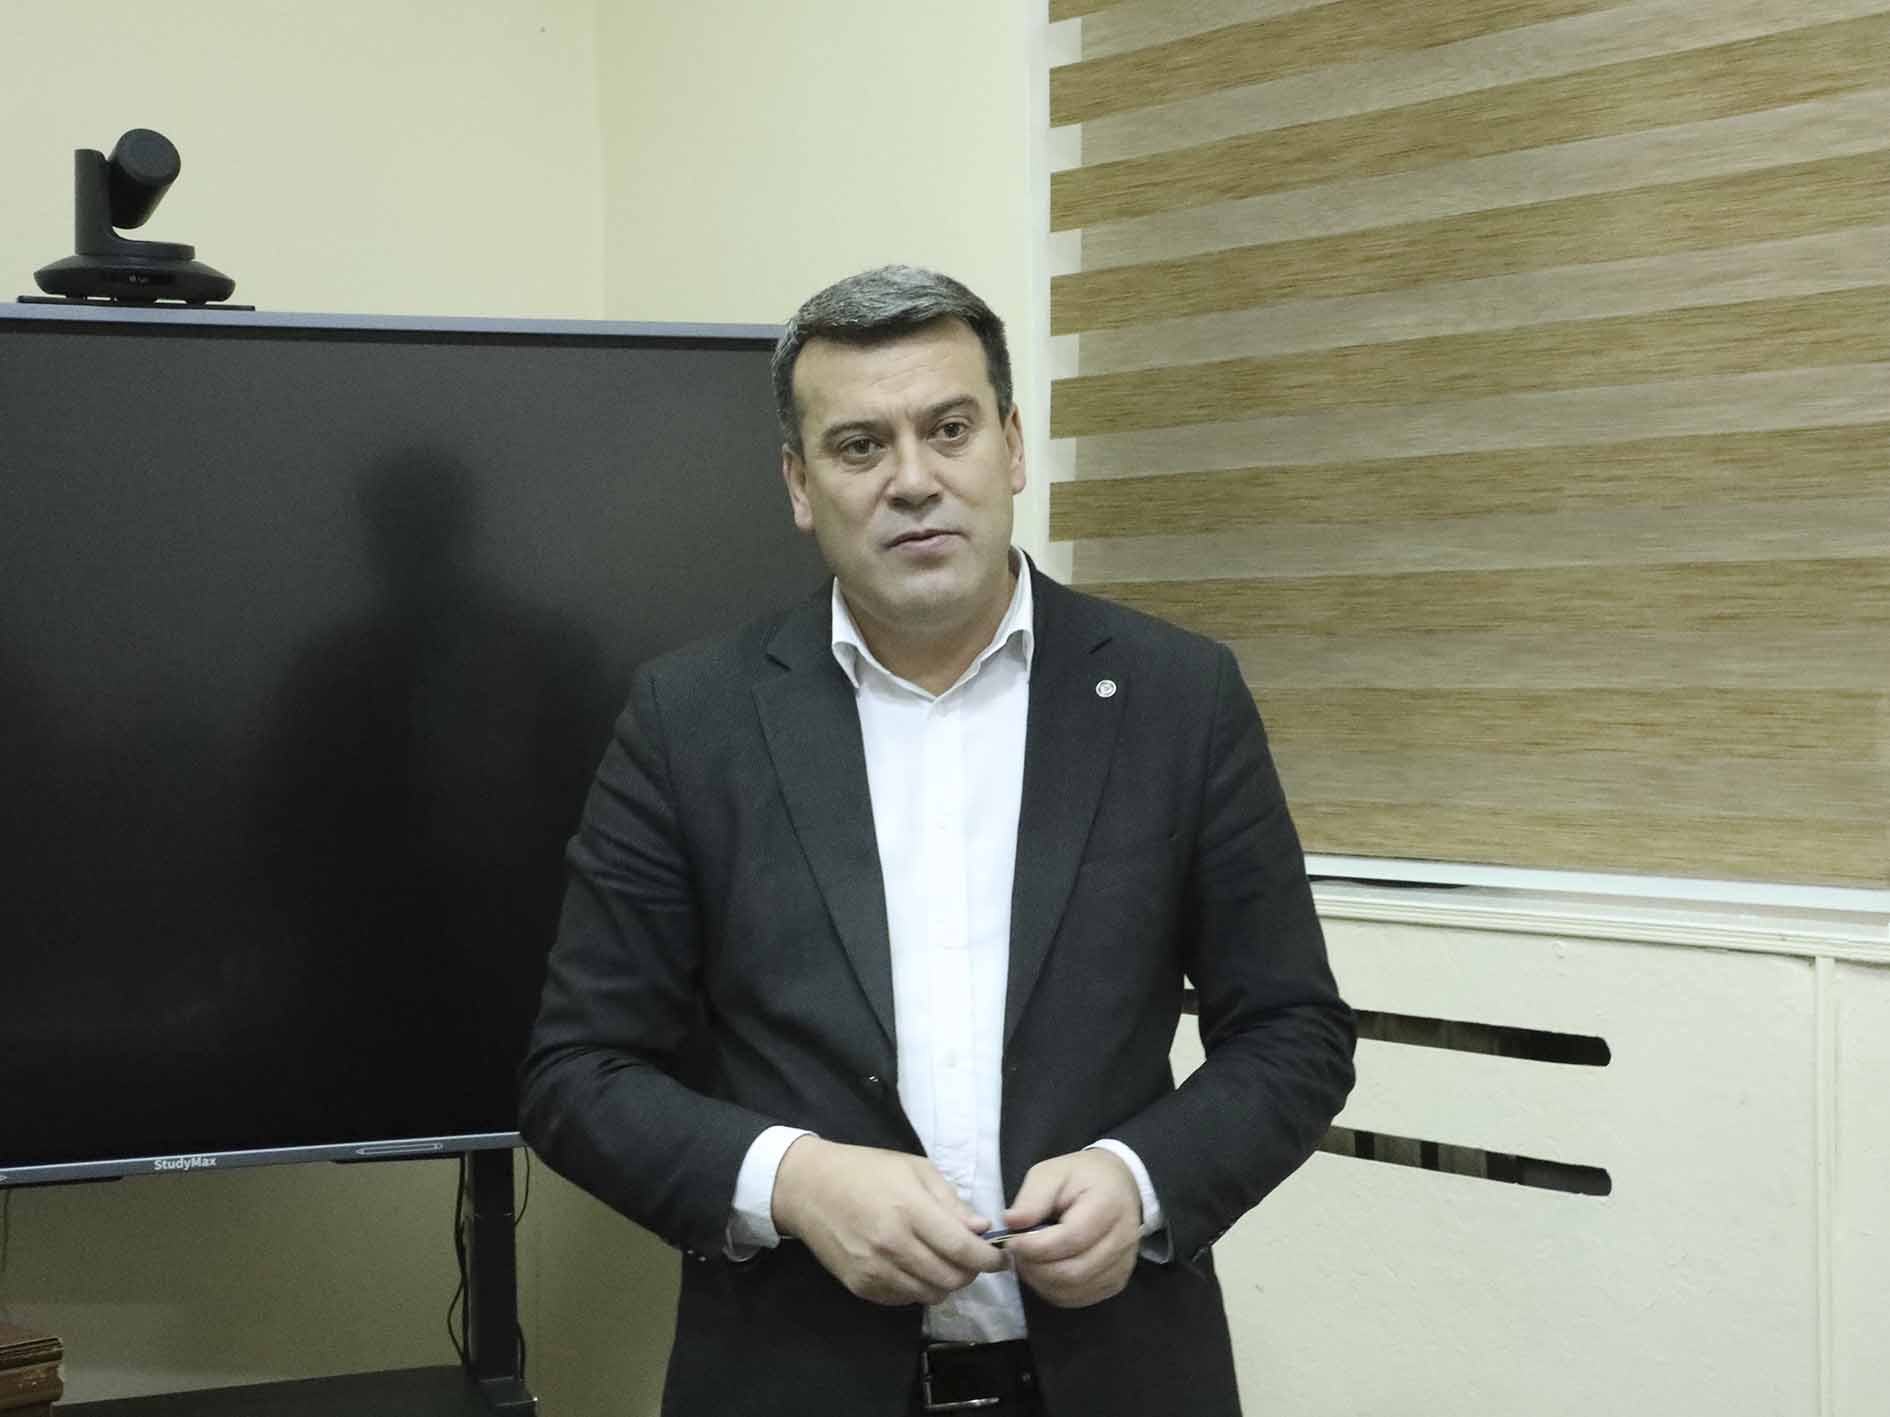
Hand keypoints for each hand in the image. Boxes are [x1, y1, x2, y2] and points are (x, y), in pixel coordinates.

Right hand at [771, 1137, 1005, 1305]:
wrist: (809, 1188)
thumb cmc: (866, 1170)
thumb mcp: (915, 1170)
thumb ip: (950, 1202)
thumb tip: (981, 1229)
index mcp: (909, 1210)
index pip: (961, 1249)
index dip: (989, 1259)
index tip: (1002, 1258)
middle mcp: (892, 1245)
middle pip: (950, 1278)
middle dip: (971, 1272)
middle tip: (973, 1259)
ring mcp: (874, 1270)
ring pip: (930, 1294)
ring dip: (946, 1282)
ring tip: (945, 1262)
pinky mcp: (861, 1286)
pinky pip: (904, 1299)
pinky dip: (919, 1288)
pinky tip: (915, 1266)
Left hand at [1000, 1150, 1141, 1307]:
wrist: (1116, 1186)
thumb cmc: (1080, 1178)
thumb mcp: (1051, 1173)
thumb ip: (1032, 1197)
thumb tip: (1012, 1223)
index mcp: (1108, 1205)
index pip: (1071, 1238)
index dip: (1036, 1246)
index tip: (1012, 1241)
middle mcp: (1122, 1239)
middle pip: (1073, 1271)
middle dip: (1035, 1267)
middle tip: (1016, 1253)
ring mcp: (1123, 1265)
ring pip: (1074, 1289)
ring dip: (1041, 1280)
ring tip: (1027, 1260)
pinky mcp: (1116, 1281)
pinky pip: (1079, 1298)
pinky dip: (1054, 1290)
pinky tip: (1044, 1270)